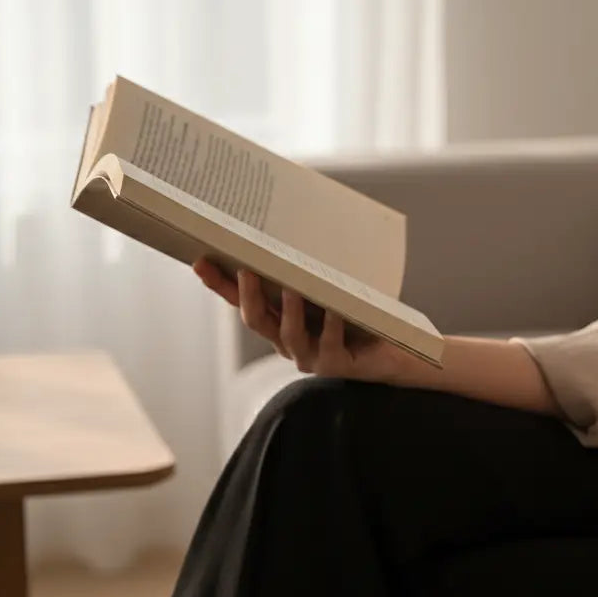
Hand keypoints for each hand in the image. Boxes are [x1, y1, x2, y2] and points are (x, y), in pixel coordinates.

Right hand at [192, 258, 409, 382]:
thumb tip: (290, 232)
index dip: (220, 285)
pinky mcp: (336, 364)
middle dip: (248, 294)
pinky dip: (330, 325)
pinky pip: (329, 344)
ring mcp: (310, 355)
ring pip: (288, 334)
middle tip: (246, 267)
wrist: (396, 351)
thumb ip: (308, 273)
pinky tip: (334, 310)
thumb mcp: (328, 290)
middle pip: (256, 320)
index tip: (201, 261)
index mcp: (280, 322)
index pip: (241, 302)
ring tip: (292, 287)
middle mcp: (288, 342)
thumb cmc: (359, 317)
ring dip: (289, 310)